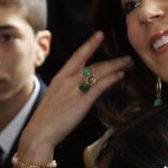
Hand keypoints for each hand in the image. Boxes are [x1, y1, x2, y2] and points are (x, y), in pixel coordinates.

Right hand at [18, 32, 131, 155]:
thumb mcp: (55, 98)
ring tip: (128, 64)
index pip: (77, 56)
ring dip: (116, 67)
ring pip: (99, 72)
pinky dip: (112, 79)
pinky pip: (100, 86)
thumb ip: (67, 91)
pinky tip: (120, 76)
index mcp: (60, 77)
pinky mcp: (83, 101)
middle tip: (126, 56)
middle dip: (111, 59)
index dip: (90, 45)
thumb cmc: (46, 119)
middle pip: (93, 64)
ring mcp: (76, 89)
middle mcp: (68, 80)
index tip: (100, 35)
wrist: (40, 132)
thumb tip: (78, 90)